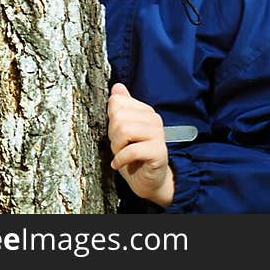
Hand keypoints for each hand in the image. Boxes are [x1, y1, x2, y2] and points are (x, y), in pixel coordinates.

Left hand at [107, 83, 174, 206]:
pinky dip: (120, 159)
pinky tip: (119, 164)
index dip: (111, 120)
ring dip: (117, 147)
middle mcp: (153, 119)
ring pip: (124, 130)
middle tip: (118, 147)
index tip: (115, 134)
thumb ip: (122, 108)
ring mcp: (158, 134)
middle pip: (119, 116)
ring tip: (121, 155)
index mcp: (145, 110)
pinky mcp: (158, 151)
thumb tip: (117, 87)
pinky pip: (131, 150)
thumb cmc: (135, 157)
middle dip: (112, 135)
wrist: (151, 182)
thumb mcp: (124, 132)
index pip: (117, 102)